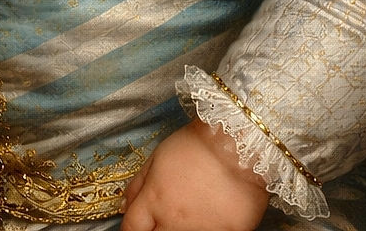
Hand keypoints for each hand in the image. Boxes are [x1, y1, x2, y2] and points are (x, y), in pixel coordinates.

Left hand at [122, 120, 268, 230]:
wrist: (240, 143)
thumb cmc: (200, 143)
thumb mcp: (160, 154)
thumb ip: (139, 182)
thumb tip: (125, 204)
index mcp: (155, 200)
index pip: (131, 228)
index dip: (130, 229)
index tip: (136, 226)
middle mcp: (175, 222)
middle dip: (154, 230)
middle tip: (163, 217)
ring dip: (180, 228)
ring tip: (191, 211)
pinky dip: (209, 228)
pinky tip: (211, 215)